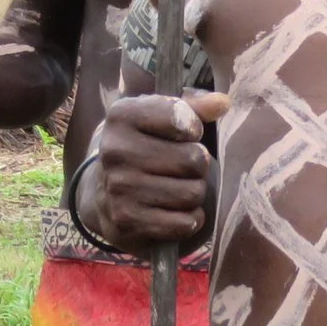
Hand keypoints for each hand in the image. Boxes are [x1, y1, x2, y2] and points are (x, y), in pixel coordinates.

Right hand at [83, 91, 230, 254]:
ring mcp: (119, 187)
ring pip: (192, 193)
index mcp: (122, 115)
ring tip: (177, 186)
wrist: (103, 194)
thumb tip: (223, 102)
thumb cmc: (143, 147)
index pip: (182, 117)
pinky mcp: (127, 220)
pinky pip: (184, 223)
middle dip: (197, 165)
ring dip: (193, 192)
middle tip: (182, 166)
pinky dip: (188, 219)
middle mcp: (115, 150)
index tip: (183, 133)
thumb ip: (192, 107)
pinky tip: (172, 210)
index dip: (193, 128)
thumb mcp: (158, 119)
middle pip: (194, 159)